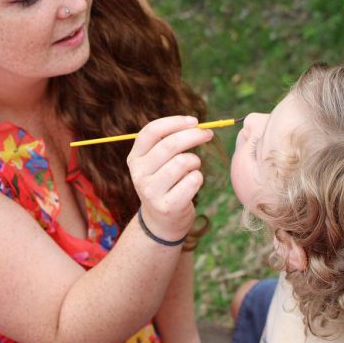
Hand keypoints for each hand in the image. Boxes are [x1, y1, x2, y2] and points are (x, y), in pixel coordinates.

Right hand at [127, 116, 212, 241]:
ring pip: (183, 162)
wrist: (162, 221)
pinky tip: (192, 184)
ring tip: (193, 168)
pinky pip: (193, 180)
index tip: (194, 121)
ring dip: (195, 161)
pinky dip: (198, 178)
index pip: (151, 131)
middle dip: (194, 135)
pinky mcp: (167, 206)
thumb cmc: (166, 183)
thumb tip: (195, 124)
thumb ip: (168, 142)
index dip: (175, 122)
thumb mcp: (158, 163)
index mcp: (135, 158)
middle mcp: (139, 174)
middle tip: (208, 134)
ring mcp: (151, 191)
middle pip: (170, 145)